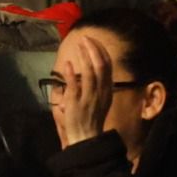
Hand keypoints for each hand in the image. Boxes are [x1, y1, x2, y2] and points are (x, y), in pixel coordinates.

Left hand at [51, 33, 113, 147]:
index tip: (93, 41)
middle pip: (101, 67)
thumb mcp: (100, 99)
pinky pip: (75, 87)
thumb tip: (91, 65)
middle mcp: (101, 93)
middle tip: (85, 38)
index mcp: (107, 90)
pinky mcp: (76, 104)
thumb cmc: (90, 117)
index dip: (101, 52)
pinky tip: (68, 64)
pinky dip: (71, 75)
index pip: (108, 67)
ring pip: (89, 74)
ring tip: (79, 45)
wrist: (86, 138)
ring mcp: (89, 98)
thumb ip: (97, 84)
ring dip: (84, 57)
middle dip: (93, 50)